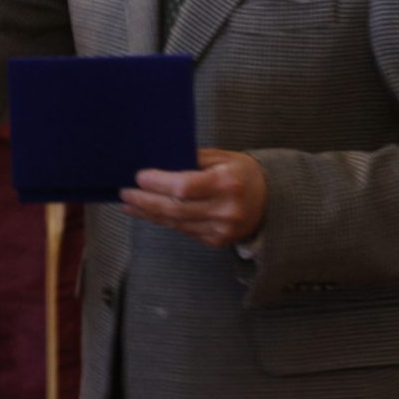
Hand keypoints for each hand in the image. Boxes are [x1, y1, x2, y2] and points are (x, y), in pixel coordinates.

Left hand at [121, 148, 268, 248]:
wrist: (274, 202)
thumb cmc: (244, 173)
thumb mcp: (223, 157)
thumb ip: (193, 160)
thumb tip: (158, 163)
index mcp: (227, 184)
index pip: (184, 187)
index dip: (158, 184)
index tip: (139, 176)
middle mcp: (225, 210)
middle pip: (175, 209)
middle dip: (145, 202)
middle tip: (124, 193)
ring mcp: (222, 230)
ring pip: (176, 223)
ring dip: (149, 214)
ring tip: (129, 205)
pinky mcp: (218, 241)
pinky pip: (185, 231)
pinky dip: (165, 221)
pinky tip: (149, 214)